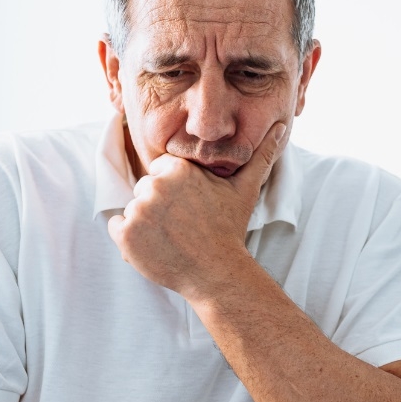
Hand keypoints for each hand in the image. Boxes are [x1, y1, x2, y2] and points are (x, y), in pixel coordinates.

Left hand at [106, 122, 287, 299]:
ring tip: (172, 238)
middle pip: (145, 189)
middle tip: (183, 225)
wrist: (217, 274)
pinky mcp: (125, 235)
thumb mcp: (245, 189)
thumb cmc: (229, 230)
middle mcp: (154, 185)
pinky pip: (117, 228)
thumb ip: (261, 155)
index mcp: (177, 168)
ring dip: (146, 223)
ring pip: (133, 209)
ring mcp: (137, 211)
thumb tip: (283, 127)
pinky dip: (130, 239)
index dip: (175, 190)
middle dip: (160, 206)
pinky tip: (155, 246)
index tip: (190, 208)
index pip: (161, 170)